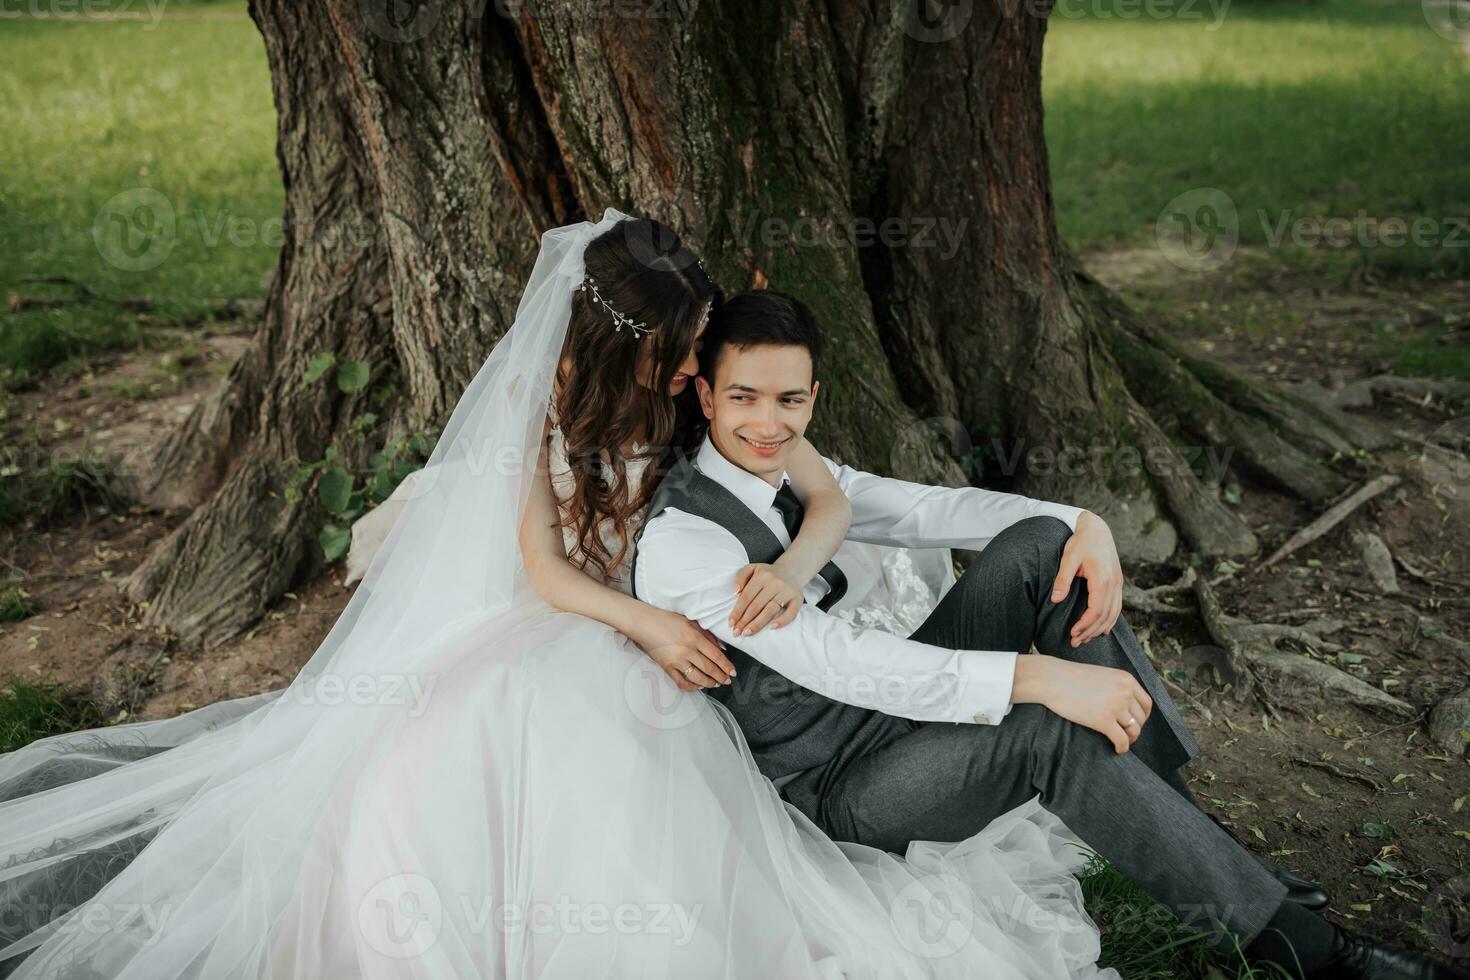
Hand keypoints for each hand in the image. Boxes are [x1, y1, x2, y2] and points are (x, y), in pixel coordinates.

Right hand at [626, 608, 735, 691]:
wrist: (644, 623)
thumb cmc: (667, 619)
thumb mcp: (691, 622)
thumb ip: (708, 635)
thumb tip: (722, 649)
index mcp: (694, 637)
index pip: (716, 656)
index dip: (726, 666)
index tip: (733, 672)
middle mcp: (686, 651)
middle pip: (709, 668)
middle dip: (721, 677)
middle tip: (727, 680)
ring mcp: (676, 661)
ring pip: (697, 678)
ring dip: (709, 683)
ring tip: (716, 684)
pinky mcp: (666, 668)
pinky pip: (681, 682)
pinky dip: (692, 687)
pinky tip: (698, 686)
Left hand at [730, 563, 803, 635]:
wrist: (792, 570)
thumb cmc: (768, 573)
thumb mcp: (752, 568)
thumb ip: (740, 576)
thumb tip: (735, 592)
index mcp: (762, 575)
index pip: (746, 596)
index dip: (737, 611)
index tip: (731, 623)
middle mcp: (775, 583)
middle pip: (756, 605)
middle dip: (744, 621)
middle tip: (736, 632)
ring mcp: (787, 591)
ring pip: (770, 611)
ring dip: (757, 624)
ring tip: (747, 633)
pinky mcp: (798, 599)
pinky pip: (791, 613)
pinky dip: (782, 621)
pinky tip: (772, 628)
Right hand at [1015, 655, 1152, 753]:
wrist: (1051, 679)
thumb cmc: (1070, 678)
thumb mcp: (1102, 675)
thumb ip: (1116, 686)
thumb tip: (1126, 704)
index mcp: (1126, 679)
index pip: (1146, 703)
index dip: (1142, 717)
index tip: (1135, 723)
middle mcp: (1125, 692)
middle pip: (1141, 718)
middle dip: (1135, 728)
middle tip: (1126, 734)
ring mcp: (1115, 706)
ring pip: (1134, 730)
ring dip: (1130, 739)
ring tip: (1122, 742)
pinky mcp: (1104, 720)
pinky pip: (1122, 740)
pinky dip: (1122, 747)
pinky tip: (1117, 749)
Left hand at [1051, 511, 1123, 647]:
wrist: (1097, 528)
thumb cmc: (1080, 542)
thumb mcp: (1068, 559)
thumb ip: (1062, 580)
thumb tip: (1055, 600)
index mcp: (1102, 579)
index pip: (1096, 610)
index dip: (1085, 625)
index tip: (1072, 633)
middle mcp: (1114, 584)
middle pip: (1105, 616)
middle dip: (1090, 632)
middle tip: (1075, 642)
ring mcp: (1118, 584)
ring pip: (1113, 614)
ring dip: (1100, 629)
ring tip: (1085, 639)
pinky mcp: (1117, 583)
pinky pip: (1117, 607)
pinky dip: (1110, 620)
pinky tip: (1102, 629)